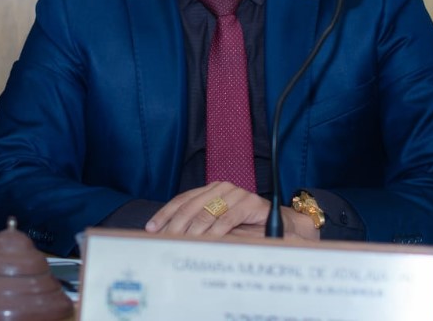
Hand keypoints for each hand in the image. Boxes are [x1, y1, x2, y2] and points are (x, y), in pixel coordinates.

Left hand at [145, 181, 266, 237]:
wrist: (281, 224)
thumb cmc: (247, 226)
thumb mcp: (219, 225)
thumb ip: (199, 226)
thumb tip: (170, 236)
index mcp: (209, 190)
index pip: (182, 200)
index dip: (164, 214)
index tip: (151, 228)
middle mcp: (220, 188)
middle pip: (190, 206)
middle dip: (174, 225)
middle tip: (163, 240)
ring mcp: (235, 194)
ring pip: (205, 213)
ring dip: (191, 232)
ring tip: (181, 244)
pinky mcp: (248, 203)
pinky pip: (225, 219)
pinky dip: (213, 233)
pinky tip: (204, 243)